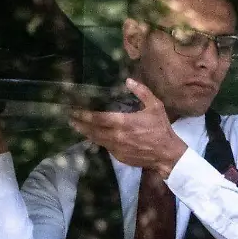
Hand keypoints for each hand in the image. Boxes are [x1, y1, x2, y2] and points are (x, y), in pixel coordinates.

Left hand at [69, 78, 187, 177]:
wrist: (166, 154)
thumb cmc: (161, 128)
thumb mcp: (155, 106)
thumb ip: (142, 92)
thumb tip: (128, 80)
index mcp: (124, 122)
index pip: (98, 118)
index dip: (85, 115)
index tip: (75, 111)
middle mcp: (117, 136)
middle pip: (93, 130)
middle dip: (80, 124)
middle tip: (71, 119)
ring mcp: (117, 148)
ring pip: (97, 140)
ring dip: (86, 133)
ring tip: (78, 127)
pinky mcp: (119, 157)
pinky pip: (105, 147)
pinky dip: (99, 141)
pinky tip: (95, 137)